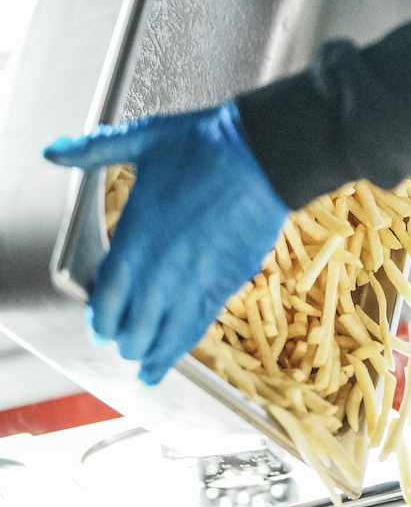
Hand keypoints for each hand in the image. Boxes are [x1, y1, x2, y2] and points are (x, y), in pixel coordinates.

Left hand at [44, 101, 288, 385]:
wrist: (260, 153)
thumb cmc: (202, 144)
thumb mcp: (143, 140)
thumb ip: (95, 151)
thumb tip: (53, 152)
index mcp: (134, 237)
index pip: (105, 300)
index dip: (100, 320)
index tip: (100, 326)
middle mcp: (160, 268)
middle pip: (133, 327)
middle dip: (125, 340)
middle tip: (123, 342)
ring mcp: (194, 279)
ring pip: (165, 335)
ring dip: (151, 353)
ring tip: (144, 366)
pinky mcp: (226, 281)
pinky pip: (199, 325)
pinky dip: (182, 347)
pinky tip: (172, 358)